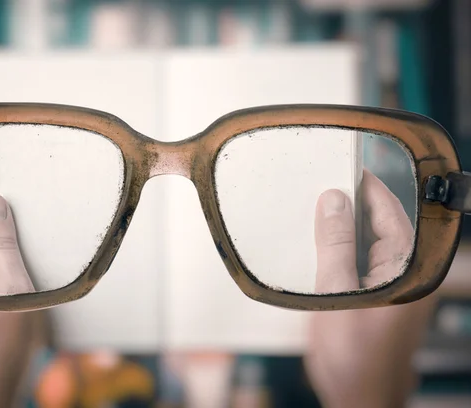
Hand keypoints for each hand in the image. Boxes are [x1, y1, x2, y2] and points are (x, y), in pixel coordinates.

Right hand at [305, 170, 434, 407]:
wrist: (357, 396)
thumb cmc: (352, 356)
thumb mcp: (335, 293)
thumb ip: (335, 244)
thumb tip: (333, 201)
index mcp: (405, 268)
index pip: (390, 211)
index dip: (367, 186)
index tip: (343, 166)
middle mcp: (404, 273)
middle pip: (380, 223)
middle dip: (351, 205)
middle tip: (320, 189)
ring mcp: (392, 285)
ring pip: (368, 241)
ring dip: (344, 228)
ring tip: (316, 215)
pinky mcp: (377, 295)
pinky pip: (360, 260)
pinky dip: (342, 249)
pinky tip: (321, 247)